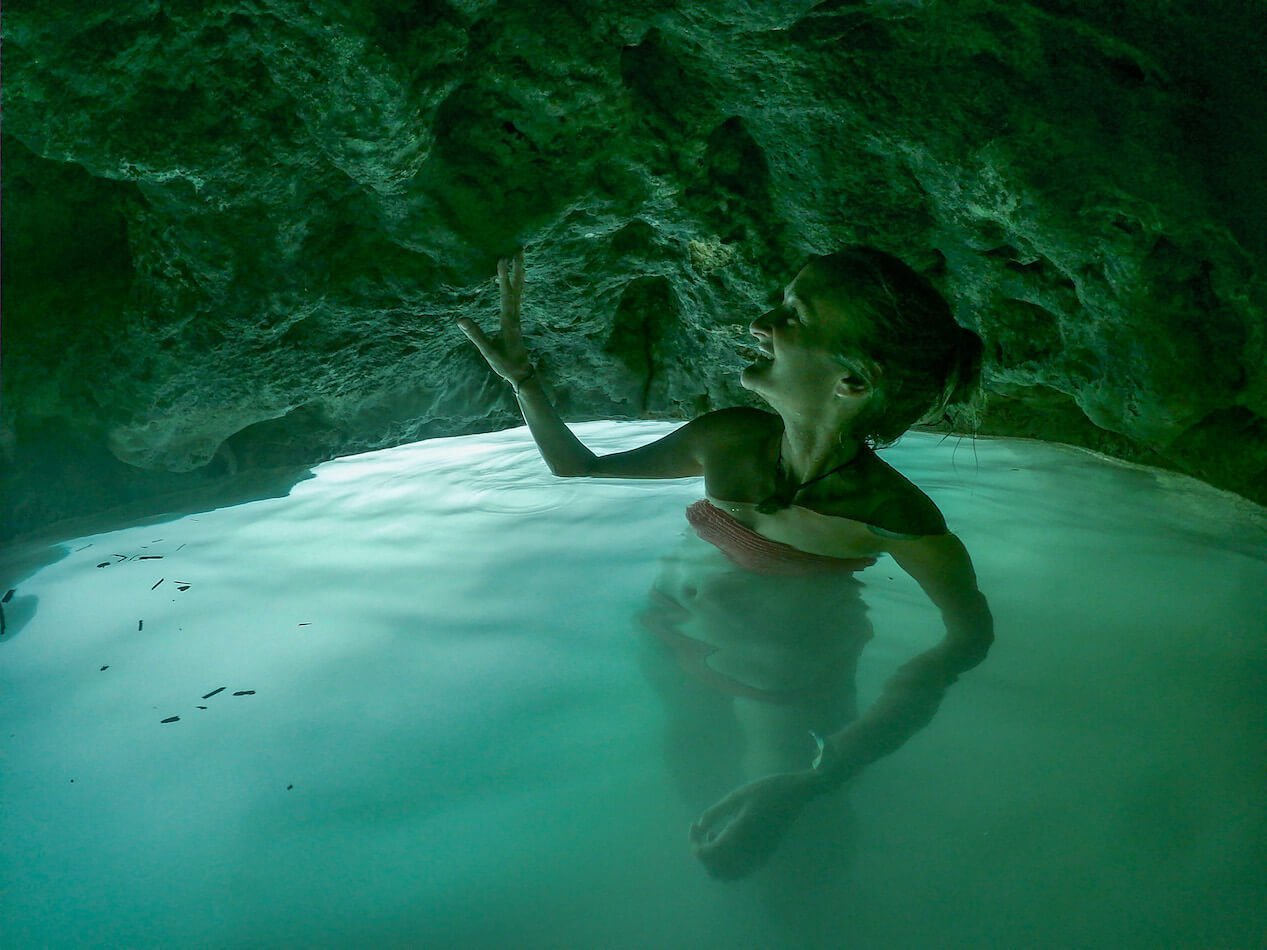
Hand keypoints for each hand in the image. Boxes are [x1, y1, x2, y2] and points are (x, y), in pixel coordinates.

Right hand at [457, 248, 532, 384]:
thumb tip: (460, 319)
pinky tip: (515, 278)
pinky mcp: (515, 319)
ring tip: (519, 256)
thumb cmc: (505, 364)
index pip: (506, 295)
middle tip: (520, 249)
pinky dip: (517, 283)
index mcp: (508, 321)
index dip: (503, 277)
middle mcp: (515, 315)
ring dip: (519, 272)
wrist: (522, 373)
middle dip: (518, 268)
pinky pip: (517, 296)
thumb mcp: (488, 352)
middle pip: (518, 287)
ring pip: (520, 290)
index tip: (502, 260)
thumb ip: (476, 335)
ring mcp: (517, 316)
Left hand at [689, 771, 816, 879]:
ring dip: (715, 861)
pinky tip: (729, 841)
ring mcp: (758, 858)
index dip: (695, 843)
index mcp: (738, 837)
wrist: (795, 795)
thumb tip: (699, 827)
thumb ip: (715, 813)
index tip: (694, 826)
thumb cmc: (765, 791)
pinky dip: (728, 863)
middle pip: (715, 870)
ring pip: (728, 874)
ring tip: (716, 835)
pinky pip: (740, 871)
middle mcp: (748, 854)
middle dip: (703, 854)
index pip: (707, 854)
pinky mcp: (765, 858)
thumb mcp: (736, 796)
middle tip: (702, 831)